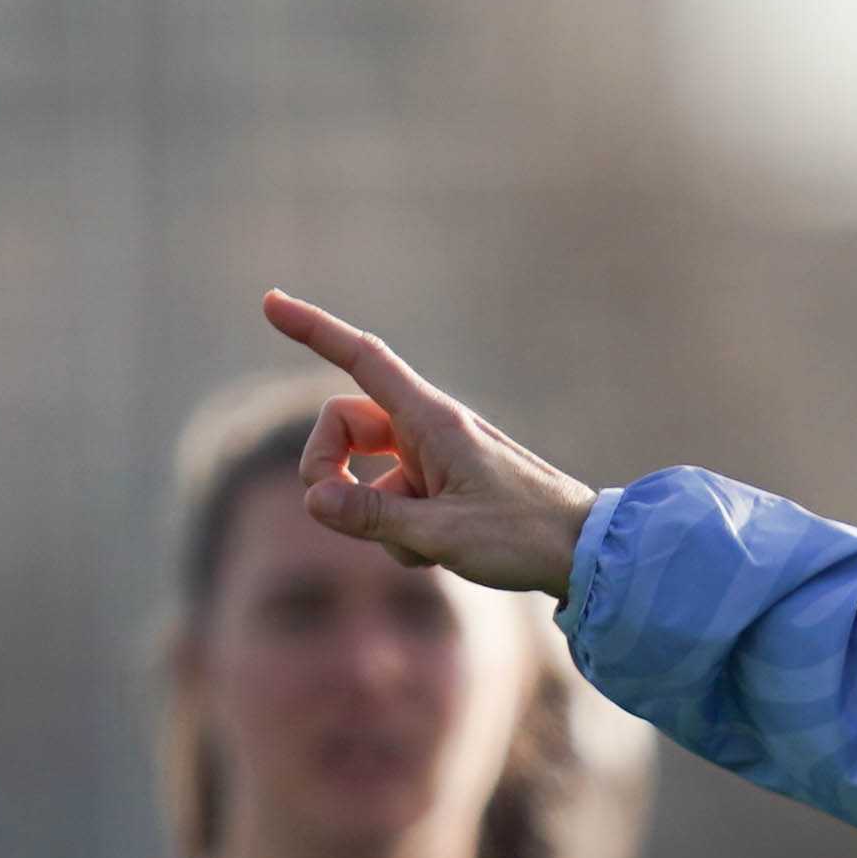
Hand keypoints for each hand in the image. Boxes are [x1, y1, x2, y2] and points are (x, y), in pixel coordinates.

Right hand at [262, 292, 605, 595]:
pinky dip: (401, 531)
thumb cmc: (523, 536)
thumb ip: (371, 517)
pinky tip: (440, 554)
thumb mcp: (441, 534)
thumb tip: (312, 500)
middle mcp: (430, 429)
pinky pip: (395, 502)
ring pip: (366, 474)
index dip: (314, 329)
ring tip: (425, 546)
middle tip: (334, 512)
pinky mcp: (443, 486)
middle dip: (326, 468)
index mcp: (431, 420)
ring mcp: (436, 458)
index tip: (271, 303)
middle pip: (344, 425)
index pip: (361, 360)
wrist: (585, 554)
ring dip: (373, 515)